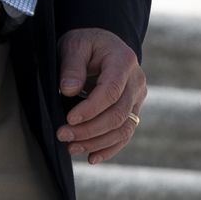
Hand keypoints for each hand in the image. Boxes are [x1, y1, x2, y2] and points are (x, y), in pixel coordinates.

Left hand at [54, 27, 145, 164]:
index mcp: (124, 60)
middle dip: (89, 129)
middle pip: (118, 113)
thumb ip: (72, 66)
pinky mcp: (133, 110)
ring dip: (97, 142)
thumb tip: (69, 90)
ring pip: (123, 128)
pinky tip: (92, 157)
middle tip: (63, 135)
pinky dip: (109, 148)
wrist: (102, 45)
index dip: (91, 109)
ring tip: (71, 147)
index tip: (69, 119)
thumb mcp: (75, 45)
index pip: (112, 91)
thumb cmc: (86, 43)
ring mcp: (137, 97)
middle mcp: (136, 80)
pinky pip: (126, 133)